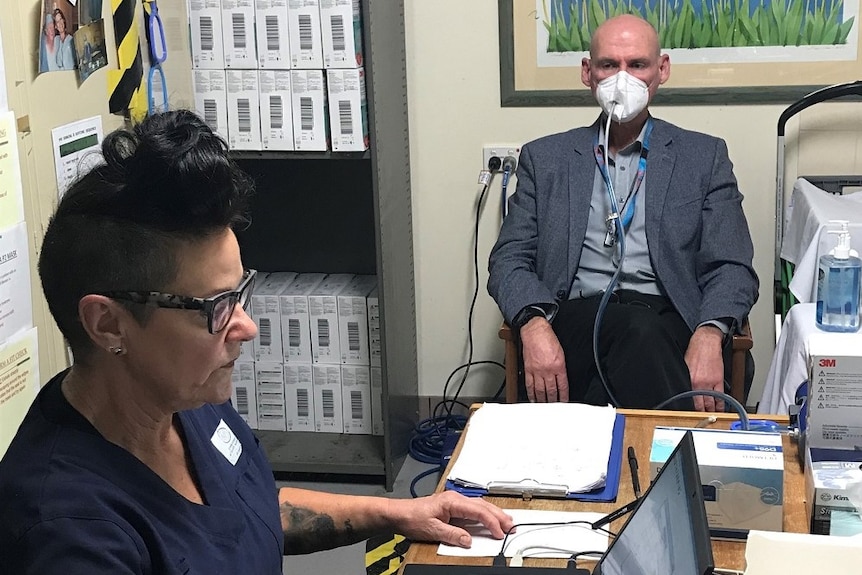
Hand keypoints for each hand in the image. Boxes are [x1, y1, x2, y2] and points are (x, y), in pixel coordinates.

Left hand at [387, 491, 513, 547]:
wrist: (399, 513)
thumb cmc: (412, 517)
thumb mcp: (432, 530)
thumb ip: (452, 535)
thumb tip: (468, 540)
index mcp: (452, 501)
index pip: (479, 511)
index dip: (492, 523)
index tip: (499, 533)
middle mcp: (455, 498)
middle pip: (483, 506)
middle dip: (499, 516)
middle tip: (511, 527)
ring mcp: (454, 502)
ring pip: (480, 506)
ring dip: (494, 515)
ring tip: (506, 523)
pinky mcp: (452, 507)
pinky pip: (473, 510)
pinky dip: (484, 515)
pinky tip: (489, 520)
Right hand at [519, 317, 567, 401]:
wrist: (535, 331)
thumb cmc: (548, 338)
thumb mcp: (562, 352)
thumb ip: (561, 367)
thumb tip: (562, 378)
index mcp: (558, 366)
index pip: (562, 386)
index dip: (563, 396)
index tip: (564, 402)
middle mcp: (548, 370)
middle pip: (551, 390)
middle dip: (553, 401)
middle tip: (554, 408)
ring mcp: (537, 371)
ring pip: (540, 390)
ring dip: (542, 400)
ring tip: (544, 407)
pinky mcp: (528, 369)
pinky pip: (529, 384)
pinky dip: (531, 393)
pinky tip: (532, 398)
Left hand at [684, 326, 724, 411]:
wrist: (706, 342)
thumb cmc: (695, 352)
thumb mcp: (685, 367)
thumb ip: (686, 380)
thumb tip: (685, 390)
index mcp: (689, 381)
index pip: (690, 399)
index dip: (691, 409)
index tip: (691, 414)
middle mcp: (699, 383)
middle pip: (700, 403)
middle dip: (701, 412)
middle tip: (702, 418)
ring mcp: (710, 383)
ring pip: (711, 402)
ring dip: (712, 410)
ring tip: (712, 416)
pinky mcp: (719, 380)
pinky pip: (720, 396)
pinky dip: (721, 403)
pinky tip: (721, 408)